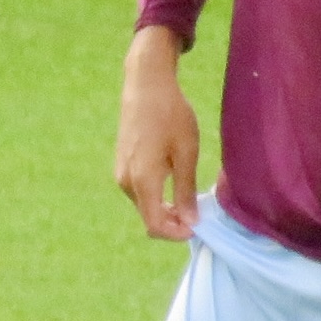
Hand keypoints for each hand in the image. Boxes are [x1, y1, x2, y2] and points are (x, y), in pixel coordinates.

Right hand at [115, 26, 199, 239]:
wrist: (146, 85)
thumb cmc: (171, 115)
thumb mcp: (186, 153)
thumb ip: (185, 191)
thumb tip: (190, 222)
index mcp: (142, 180)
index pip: (155, 226)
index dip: (176, 234)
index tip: (198, 227)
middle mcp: (126, 182)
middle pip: (149, 218)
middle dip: (173, 224)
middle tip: (199, 214)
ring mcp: (121, 173)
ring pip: (144, 206)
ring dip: (166, 210)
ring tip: (190, 198)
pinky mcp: (122, 165)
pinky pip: (140, 192)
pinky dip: (157, 197)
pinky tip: (175, 184)